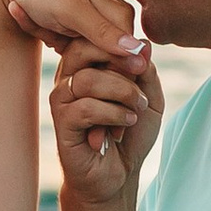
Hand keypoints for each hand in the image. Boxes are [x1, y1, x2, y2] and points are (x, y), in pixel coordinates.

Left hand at [0, 0, 140, 56]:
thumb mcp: (70, 11)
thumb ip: (102, 31)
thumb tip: (139, 53)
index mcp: (124, 16)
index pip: (123, 60)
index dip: (92, 62)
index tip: (64, 40)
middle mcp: (118, 24)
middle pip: (104, 62)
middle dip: (73, 54)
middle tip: (52, 31)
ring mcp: (101, 30)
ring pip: (85, 60)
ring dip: (59, 48)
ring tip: (46, 26)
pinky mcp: (84, 36)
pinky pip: (71, 54)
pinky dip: (51, 43)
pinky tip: (40, 26)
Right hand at [48, 30, 161, 205]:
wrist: (119, 175)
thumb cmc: (130, 134)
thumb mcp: (148, 97)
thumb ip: (145, 70)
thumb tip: (144, 43)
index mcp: (86, 66)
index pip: (93, 35)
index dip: (120, 43)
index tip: (144, 65)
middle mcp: (69, 78)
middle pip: (84, 48)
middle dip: (119, 61)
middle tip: (141, 79)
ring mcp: (62, 101)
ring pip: (87, 80)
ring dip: (121, 92)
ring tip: (135, 108)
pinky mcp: (62, 124)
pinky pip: (85, 108)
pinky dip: (112, 114)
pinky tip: (124, 124)